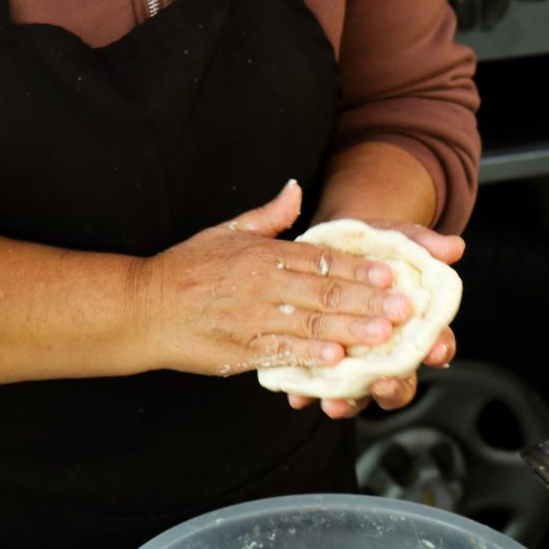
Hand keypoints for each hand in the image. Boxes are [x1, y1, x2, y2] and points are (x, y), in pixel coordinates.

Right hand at [143, 182, 412, 376]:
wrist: (144, 308)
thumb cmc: (188, 269)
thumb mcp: (227, 231)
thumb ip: (269, 215)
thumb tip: (297, 188)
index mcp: (264, 255)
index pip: (322, 259)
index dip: (360, 268)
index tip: (393, 274)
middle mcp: (262, 285)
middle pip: (325, 292)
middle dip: (368, 301)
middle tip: (404, 308)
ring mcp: (253, 319)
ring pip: (310, 324)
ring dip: (350, 330)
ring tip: (384, 334)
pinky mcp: (242, 350)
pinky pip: (283, 353)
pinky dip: (310, 357)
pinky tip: (337, 361)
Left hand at [287, 220, 462, 418]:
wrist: (328, 249)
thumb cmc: (371, 251)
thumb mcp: (394, 240)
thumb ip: (422, 245)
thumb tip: (453, 247)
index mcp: (415, 329)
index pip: (438, 345)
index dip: (440, 349)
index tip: (436, 350)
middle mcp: (387, 355)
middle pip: (401, 384)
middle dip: (394, 388)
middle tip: (383, 383)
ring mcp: (355, 366)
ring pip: (359, 396)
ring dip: (349, 403)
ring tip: (336, 402)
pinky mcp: (321, 366)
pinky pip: (316, 389)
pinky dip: (306, 394)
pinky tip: (297, 395)